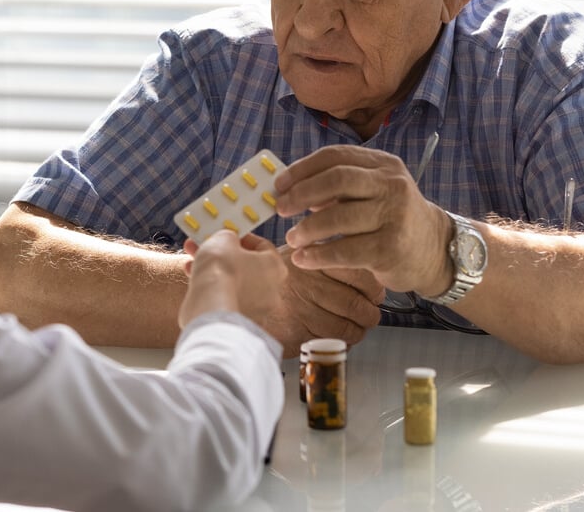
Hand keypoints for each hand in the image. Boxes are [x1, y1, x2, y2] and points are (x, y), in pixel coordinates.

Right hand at [179, 231, 286, 328]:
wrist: (209, 309)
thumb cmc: (221, 270)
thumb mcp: (223, 238)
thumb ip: (229, 236)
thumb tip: (228, 240)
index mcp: (276, 267)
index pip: (262, 246)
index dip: (241, 237)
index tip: (226, 234)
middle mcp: (272, 291)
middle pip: (246, 265)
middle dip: (222, 254)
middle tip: (205, 245)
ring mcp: (257, 310)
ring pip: (234, 283)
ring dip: (214, 271)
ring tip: (193, 261)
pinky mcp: (239, 322)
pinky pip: (226, 299)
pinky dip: (213, 289)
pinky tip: (194, 280)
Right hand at [192, 235, 385, 356]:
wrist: (208, 296)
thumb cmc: (225, 270)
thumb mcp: (244, 246)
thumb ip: (258, 245)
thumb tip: (253, 241)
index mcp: (304, 260)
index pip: (352, 267)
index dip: (369, 279)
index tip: (373, 285)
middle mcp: (308, 285)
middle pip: (358, 299)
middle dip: (371, 307)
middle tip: (375, 309)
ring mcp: (304, 312)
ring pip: (351, 323)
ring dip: (361, 327)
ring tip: (363, 326)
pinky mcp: (296, 337)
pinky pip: (332, 342)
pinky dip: (343, 343)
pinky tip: (343, 340)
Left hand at [274, 144, 451, 297]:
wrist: (434, 250)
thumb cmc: (391, 218)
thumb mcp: (372, 191)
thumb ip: (338, 186)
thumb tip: (289, 188)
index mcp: (383, 164)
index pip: (335, 156)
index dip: (301, 169)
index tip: (279, 185)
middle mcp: (392, 185)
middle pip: (337, 180)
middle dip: (301, 194)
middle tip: (280, 209)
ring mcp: (394, 216)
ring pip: (338, 217)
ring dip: (306, 229)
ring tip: (291, 239)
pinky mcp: (391, 248)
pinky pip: (344, 251)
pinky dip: (318, 256)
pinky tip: (303, 260)